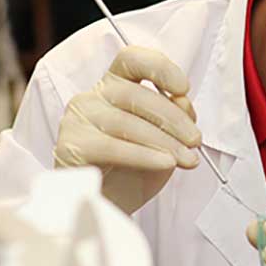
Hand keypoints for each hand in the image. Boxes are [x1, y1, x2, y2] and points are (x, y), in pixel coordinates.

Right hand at [53, 46, 200, 213]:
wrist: (110, 206)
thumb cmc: (136, 169)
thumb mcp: (166, 139)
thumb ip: (175, 116)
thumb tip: (184, 104)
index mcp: (116, 86)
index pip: (132, 60)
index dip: (160, 68)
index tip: (184, 88)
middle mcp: (93, 96)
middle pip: (136, 95)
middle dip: (174, 119)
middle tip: (195, 141)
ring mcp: (78, 119)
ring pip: (126, 122)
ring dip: (164, 141)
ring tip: (187, 159)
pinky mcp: (70, 146)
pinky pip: (112, 147)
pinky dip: (144, 155)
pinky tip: (165, 163)